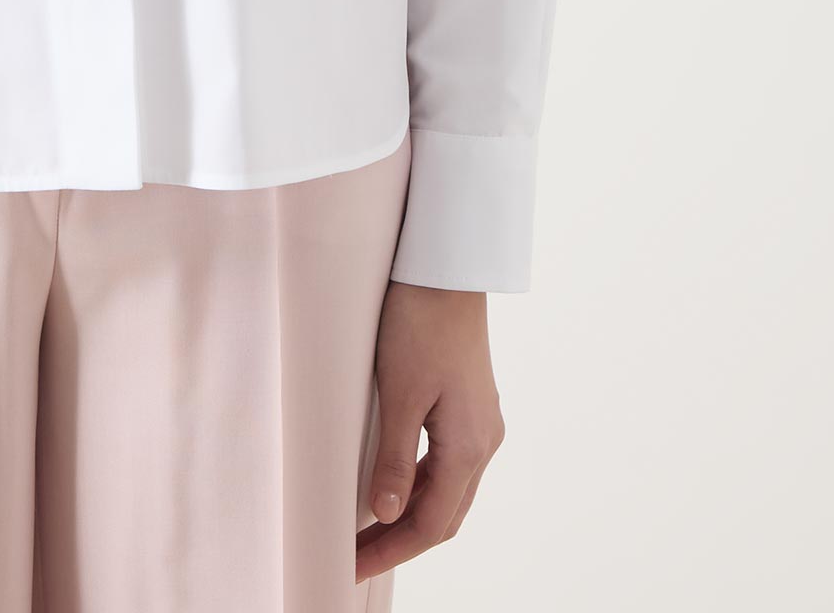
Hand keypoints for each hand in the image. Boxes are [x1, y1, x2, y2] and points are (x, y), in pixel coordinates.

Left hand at [354, 282, 504, 581]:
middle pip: (444, 515)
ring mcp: (479, 424)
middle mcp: (483, 442)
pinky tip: (394, 488)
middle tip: (352, 556)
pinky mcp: (467, 406)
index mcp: (470, 445)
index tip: (350, 566)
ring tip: (365, 531)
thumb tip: (387, 515)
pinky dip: (420, 487)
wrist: (447, 267)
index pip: (431, 523)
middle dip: (399, 542)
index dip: (391, 550)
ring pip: (447, 491)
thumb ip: (395, 458)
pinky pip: (446, 464)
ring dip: (410, 516)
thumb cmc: (421, 321)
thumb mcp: (400, 392)